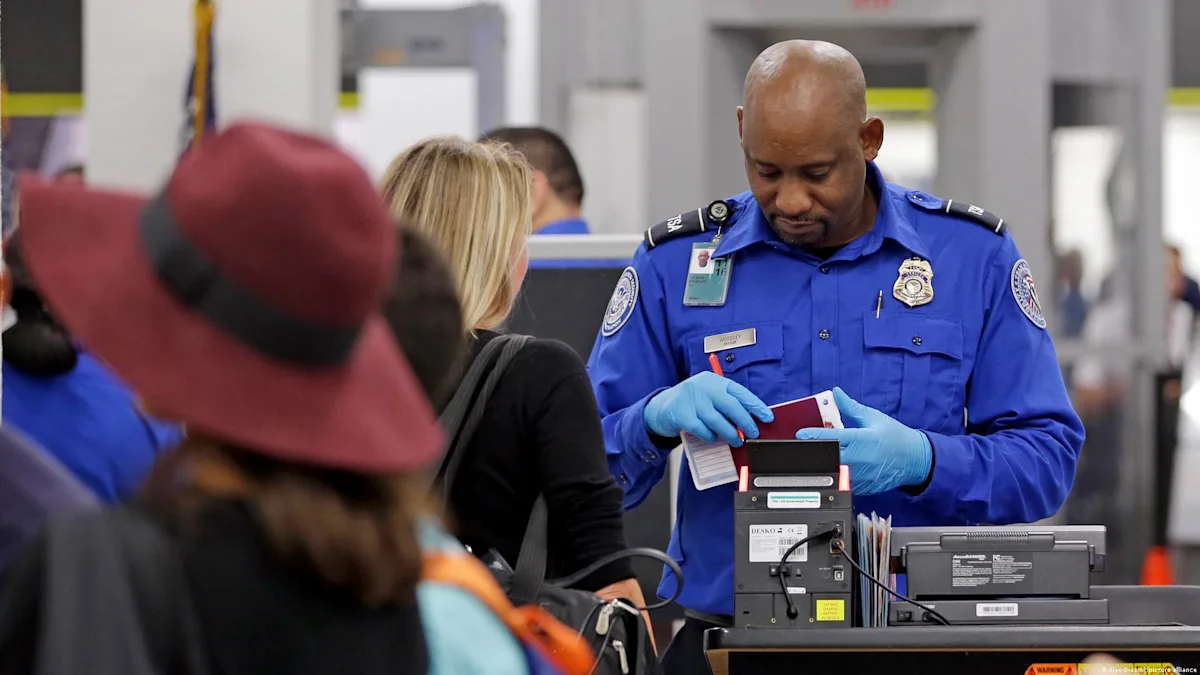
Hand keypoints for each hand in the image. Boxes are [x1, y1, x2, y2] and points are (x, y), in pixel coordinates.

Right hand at [644, 371, 773, 446]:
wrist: (661, 407)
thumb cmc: (691, 403)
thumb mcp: (709, 397)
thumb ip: (726, 404)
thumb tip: (750, 420)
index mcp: (715, 380)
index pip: (740, 392)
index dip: (756, 405)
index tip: (767, 417)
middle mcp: (703, 386)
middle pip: (731, 405)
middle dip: (745, 422)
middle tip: (753, 433)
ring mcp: (691, 399)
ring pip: (717, 420)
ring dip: (730, 433)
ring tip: (736, 441)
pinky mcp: (681, 414)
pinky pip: (702, 429)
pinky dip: (710, 436)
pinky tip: (713, 438)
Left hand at [794, 387, 931, 494]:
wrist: (915, 459)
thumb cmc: (895, 436)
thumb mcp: (873, 418)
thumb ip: (851, 408)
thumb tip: (836, 393)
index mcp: (862, 439)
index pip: (832, 438)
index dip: (814, 435)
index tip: (801, 434)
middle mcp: (860, 459)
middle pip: (828, 457)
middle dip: (815, 452)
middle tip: (804, 446)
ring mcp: (861, 476)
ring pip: (834, 473)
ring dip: (825, 465)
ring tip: (817, 458)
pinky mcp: (863, 488)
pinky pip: (843, 483)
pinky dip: (836, 475)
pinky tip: (834, 468)